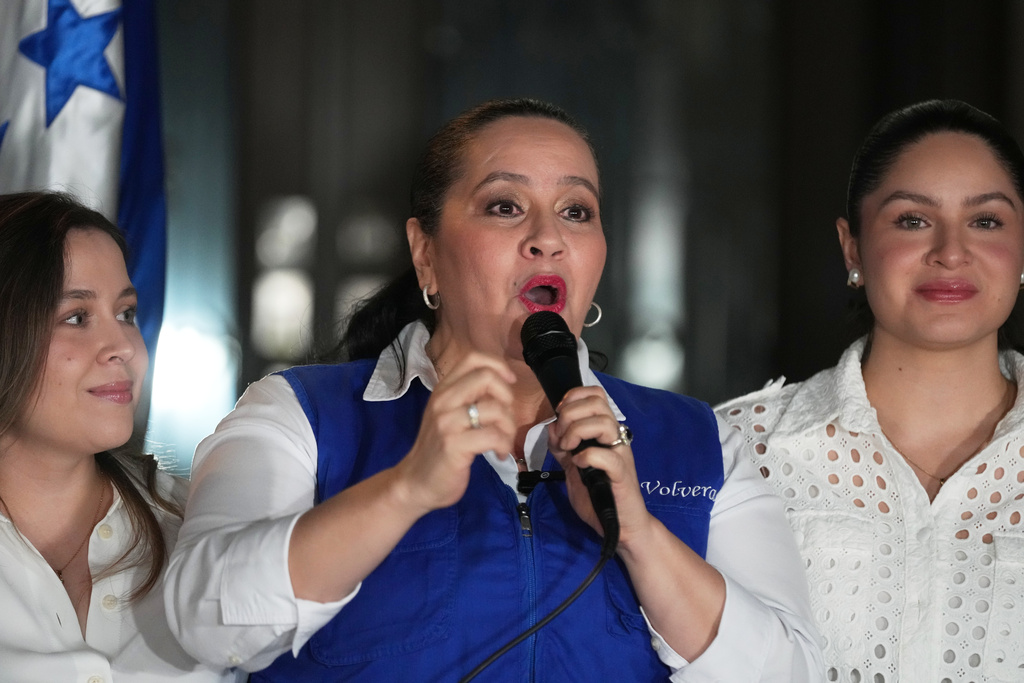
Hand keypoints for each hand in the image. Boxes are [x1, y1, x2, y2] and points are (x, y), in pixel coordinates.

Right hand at [394, 352, 516, 513]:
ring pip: (496, 408)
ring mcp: (448, 422)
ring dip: (510, 428)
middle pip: (488, 377)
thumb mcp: (449, 415)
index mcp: (444, 389)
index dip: (499, 366)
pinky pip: (493, 435)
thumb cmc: (438, 450)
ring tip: (503, 442)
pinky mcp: (454, 445)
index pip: (473, 358)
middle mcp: (444, 400)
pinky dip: (504, 445)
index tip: (509, 385)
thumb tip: (503, 385)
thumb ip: (470, 398)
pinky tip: (498, 454)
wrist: (415, 483)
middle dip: (508, 398)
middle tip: (505, 420)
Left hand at [547, 386, 653, 545]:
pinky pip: (606, 456)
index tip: (560, 414)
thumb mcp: (573, 465)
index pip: (595, 395)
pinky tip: (578, 464)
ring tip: (568, 449)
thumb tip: (552, 427)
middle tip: (563, 437)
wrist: (620, 525)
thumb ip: (563, 446)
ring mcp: (620, 454)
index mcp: (604, 432)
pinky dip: (587, 456)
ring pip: (603, 423)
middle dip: (571, 414)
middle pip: (597, 402)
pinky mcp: (622, 474)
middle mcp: (615, 438)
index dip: (574, 397)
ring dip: (577, 432)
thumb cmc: (599, 495)